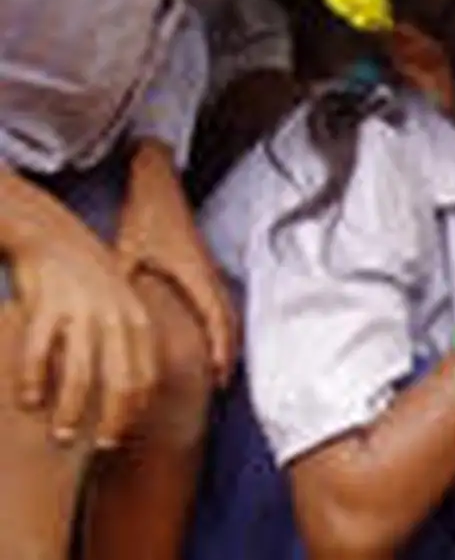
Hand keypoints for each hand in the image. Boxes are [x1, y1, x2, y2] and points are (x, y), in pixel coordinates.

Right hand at [11, 208, 154, 447]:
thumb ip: (130, 343)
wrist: (54, 234)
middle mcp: (116, 318)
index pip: (145, 377)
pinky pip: (40, 351)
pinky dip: (35, 379)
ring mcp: (82, 312)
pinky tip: (29, 400)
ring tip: (62, 434)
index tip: (121, 433)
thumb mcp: (122, 307)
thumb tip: (137, 390)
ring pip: (80, 373)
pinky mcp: (47, 305)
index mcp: (138, 321)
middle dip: (112, 420)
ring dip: (72, 409)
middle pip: (120, 382)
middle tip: (99, 446)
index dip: (135, 410)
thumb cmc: (89, 281)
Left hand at [118, 142, 236, 388]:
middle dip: (228, 352)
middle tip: (220, 382)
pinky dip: (219, 325)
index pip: (217, 318)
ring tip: (218, 367)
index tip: (218, 375)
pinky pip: (219, 303)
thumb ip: (122, 286)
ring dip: (226, 339)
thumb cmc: (145, 217)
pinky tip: (206, 336)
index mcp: (195, 275)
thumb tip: (107, 318)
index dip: (220, 349)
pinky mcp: (203, 268)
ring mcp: (209, 272)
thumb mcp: (128, 252)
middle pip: (230, 320)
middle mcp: (208, 276)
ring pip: (227, 313)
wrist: (158, 188)